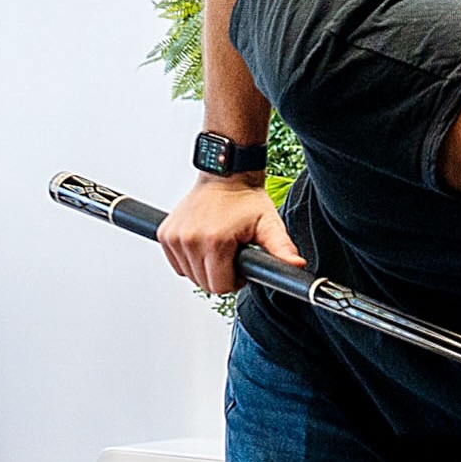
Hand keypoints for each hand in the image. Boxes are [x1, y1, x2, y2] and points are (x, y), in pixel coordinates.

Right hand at [160, 174, 301, 296]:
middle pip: (204, 283)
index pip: (220, 286)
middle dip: (221, 274)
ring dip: (205, 267)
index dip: (235, 280)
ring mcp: (174, 237)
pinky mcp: (164, 234)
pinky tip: (204, 244)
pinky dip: (190, 261)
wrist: (225, 175)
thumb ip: (281, 248)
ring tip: (220, 246)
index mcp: (215, 241)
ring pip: (190, 275)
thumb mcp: (270, 224)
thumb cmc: (246, 199)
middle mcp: (190, 239)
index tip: (241, 263)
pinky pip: (177, 264)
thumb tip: (296, 265)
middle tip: (232, 253)